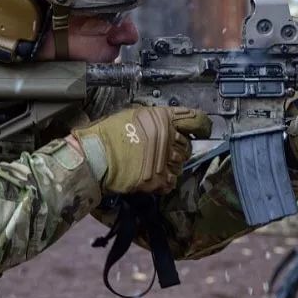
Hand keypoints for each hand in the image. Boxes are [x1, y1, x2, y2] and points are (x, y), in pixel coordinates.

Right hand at [71, 105, 210, 193]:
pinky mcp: (159, 179)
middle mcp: (169, 137)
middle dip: (178, 150)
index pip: (196, 120)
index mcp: (164, 118)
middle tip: (161, 153)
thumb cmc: (109, 134)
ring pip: (180, 165)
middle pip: (187, 146)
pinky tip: (151, 177)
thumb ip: (158, 119)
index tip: (203, 131)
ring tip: (151, 165)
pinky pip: (171, 182)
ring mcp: (165, 160)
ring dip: (169, 166)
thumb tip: (172, 123)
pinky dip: (163, 181)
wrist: (95, 157)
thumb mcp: (134, 115)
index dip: (203, 126)